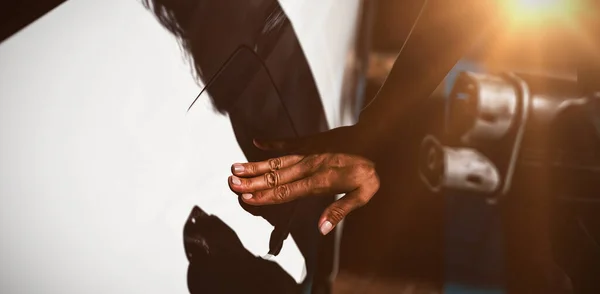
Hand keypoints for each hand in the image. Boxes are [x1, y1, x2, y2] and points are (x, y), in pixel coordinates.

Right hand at [228, 127, 379, 235]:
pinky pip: (288, 142)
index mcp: (319, 181)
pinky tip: (257, 142)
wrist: (379, 135)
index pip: (287, 191)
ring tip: (236, 168)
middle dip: (252, 182)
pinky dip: (272, 143)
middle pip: (275, 176)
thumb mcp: (363, 193)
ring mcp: (308, 151)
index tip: (247, 199)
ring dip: (255, 165)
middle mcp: (308, 166)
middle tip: (231, 184)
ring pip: (277, 161)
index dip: (266, 197)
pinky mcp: (311, 141)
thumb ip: (340, 210)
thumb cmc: (371, 168)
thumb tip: (322, 228)